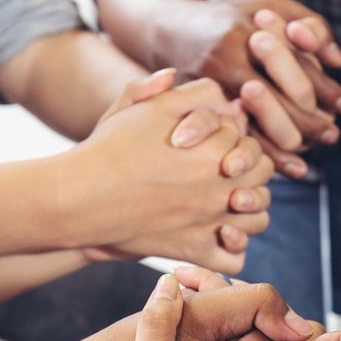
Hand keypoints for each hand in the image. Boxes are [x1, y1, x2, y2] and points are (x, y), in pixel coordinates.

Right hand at [71, 75, 273, 273]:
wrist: (77, 196)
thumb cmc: (107, 149)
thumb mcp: (137, 108)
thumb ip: (171, 90)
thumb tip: (191, 81)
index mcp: (212, 147)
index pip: (248, 139)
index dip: (234, 138)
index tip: (211, 143)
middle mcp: (219, 184)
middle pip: (263, 174)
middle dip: (250, 170)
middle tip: (226, 170)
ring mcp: (210, 220)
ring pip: (259, 217)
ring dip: (250, 210)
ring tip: (229, 202)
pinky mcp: (195, 250)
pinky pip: (236, 259)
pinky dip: (233, 251)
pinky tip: (219, 236)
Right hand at [153, 0, 340, 176]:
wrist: (168, 29)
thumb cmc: (232, 17)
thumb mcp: (273, 7)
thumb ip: (311, 26)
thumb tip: (338, 62)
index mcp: (249, 35)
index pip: (299, 69)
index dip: (327, 91)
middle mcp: (229, 62)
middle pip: (282, 102)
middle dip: (313, 122)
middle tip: (333, 134)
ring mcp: (212, 89)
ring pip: (260, 128)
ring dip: (293, 144)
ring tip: (314, 152)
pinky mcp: (200, 110)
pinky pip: (239, 140)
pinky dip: (268, 158)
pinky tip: (293, 169)